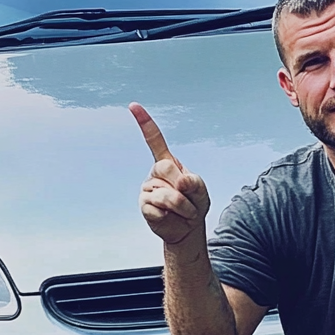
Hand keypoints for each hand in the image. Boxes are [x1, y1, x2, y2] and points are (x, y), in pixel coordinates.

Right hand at [130, 102, 209, 245]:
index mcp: (168, 163)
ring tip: (184, 212)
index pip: (154, 140)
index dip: (144, 123)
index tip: (133, 106)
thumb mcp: (201, 191)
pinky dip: (172, 216)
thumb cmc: (194, 204)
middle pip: (165, 168)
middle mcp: (155, 174)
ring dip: (183, 206)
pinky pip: (159, 209)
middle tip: (189, 199)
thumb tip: (180, 182)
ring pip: (166, 194)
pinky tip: (171, 218)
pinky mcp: (145, 206)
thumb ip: (194, 183)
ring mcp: (147, 190)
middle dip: (182, 186)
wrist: (187, 229)